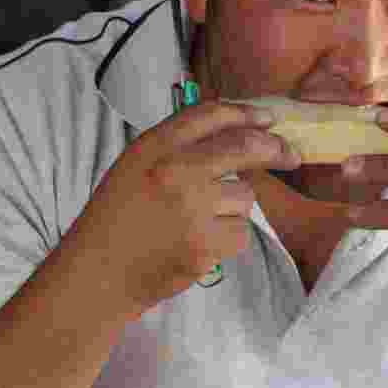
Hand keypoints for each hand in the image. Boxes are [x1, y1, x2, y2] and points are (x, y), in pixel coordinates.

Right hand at [65, 101, 301, 318]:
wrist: (97, 274)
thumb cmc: (119, 216)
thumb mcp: (136, 164)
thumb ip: (179, 144)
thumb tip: (240, 127)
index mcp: (155, 146)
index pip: (212, 115)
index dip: (247, 113)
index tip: (268, 119)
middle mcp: (175, 171)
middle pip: (245, 147)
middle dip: (275, 149)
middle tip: (289, 154)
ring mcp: (192, 210)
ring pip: (245, 196)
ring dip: (234, 207)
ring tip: (200, 220)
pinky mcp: (205, 246)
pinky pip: (241, 232)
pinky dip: (228, 238)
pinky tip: (200, 242)